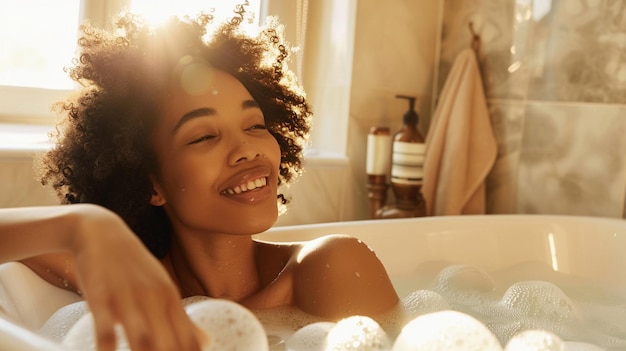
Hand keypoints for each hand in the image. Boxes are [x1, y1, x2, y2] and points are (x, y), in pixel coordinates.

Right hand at [69, 205, 205, 350]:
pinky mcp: (100, 297)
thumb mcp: (162, 287)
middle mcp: (154, 298)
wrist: (100, 232)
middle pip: (169, 344)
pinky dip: (108, 348)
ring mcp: (128, 298)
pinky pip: (106, 329)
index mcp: (170, 298)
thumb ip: (181, 318)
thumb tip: (206, 342)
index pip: (188, 339)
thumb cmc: (133, 266)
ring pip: (143, 339)